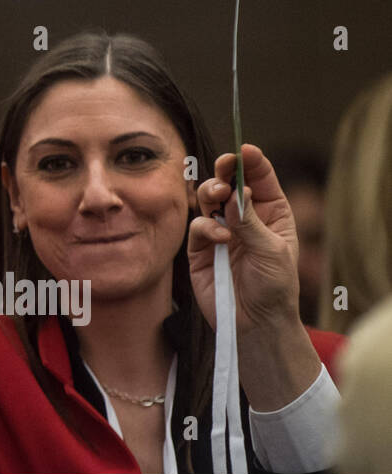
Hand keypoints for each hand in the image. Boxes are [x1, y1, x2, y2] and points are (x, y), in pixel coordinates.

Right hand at [187, 144, 301, 332]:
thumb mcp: (272, 250)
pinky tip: (221, 238)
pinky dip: (207, 227)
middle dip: (225, 172)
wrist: (255, 322)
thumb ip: (250, 220)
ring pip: (208, 200)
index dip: (250, 162)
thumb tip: (235, 191)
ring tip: (219, 198)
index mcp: (270, 212)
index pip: (259, 178)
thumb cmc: (274, 286)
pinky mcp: (200, 248)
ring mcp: (220, 231)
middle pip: (229, 182)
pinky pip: (198, 226)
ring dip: (211, 193)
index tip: (243, 151)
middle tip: (224, 169)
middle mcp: (243, 217)